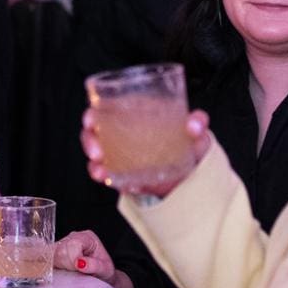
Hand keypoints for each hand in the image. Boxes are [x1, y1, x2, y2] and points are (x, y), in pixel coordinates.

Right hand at [53, 230, 114, 283]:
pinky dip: (55, 267)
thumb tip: (80, 263)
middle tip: (78, 271)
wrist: (101, 276)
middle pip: (60, 249)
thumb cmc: (104, 272)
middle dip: (67, 264)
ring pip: (52, 255)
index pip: (73, 244)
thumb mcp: (105, 270)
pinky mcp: (55, 251)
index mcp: (87, 237)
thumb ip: (94, 266)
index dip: (74, 259)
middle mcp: (73, 236)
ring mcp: (62, 243)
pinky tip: (65, 270)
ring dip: (61, 267)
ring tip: (73, 271)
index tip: (80, 269)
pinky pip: (48, 259)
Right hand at [82, 108, 212, 198]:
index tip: (91, 120)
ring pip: (96, 154)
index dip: (93, 113)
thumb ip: (198, 123)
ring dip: (93, 162)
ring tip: (100, 170)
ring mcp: (120, 154)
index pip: (106, 109)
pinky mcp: (122, 172)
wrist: (191, 173)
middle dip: (89, 141)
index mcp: (135, 114)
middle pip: (94, 132)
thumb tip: (193, 125)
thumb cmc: (189, 144)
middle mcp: (122, 132)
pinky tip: (108, 179)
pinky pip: (106, 174)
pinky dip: (104, 177)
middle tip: (97, 152)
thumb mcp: (196, 132)